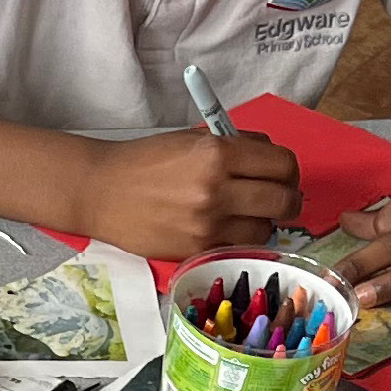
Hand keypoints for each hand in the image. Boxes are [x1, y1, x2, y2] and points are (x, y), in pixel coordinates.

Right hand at [68, 132, 302, 258]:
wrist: (101, 191)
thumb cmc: (145, 161)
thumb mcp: (193, 139)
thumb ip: (236, 146)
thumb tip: (272, 160)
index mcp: (217, 153)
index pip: (282, 164)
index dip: (289, 171)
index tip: (283, 175)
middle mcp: (217, 189)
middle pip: (284, 200)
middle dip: (289, 199)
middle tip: (280, 199)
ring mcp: (208, 225)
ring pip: (265, 230)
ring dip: (263, 223)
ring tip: (246, 215)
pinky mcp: (197, 250)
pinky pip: (239, 248)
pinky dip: (240, 240)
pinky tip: (226, 229)